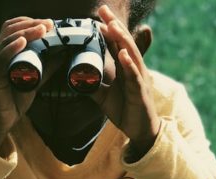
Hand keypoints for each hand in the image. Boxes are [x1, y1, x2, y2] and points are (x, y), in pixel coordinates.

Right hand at [0, 17, 53, 151]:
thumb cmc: (13, 103)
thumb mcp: (34, 82)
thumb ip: (46, 68)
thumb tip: (63, 55)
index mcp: (3, 54)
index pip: (13, 28)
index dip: (30, 22)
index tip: (50, 24)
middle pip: (10, 29)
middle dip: (31, 23)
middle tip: (49, 24)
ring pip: (7, 40)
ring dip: (26, 32)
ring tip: (42, 29)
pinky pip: (0, 57)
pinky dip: (12, 48)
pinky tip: (23, 42)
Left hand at [91, 6, 160, 154]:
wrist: (140, 131)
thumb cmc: (125, 111)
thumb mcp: (103, 97)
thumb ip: (92, 86)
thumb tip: (75, 78)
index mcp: (125, 69)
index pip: (117, 45)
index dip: (109, 30)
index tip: (98, 16)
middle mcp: (134, 70)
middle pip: (124, 43)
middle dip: (114, 26)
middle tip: (103, 11)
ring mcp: (139, 80)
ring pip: (131, 56)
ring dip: (122, 40)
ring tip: (113, 26)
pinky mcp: (141, 93)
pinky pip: (135, 77)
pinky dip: (130, 65)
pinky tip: (124, 55)